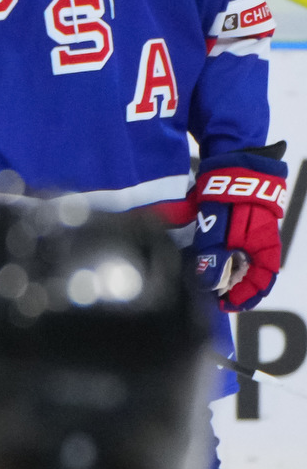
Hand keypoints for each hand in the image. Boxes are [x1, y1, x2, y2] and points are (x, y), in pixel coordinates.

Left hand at [189, 150, 287, 309]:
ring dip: (225, 274)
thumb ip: (213, 257)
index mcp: (265, 247)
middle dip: (232, 289)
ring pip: (240, 263)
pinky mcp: (238, 226)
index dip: (245, 298)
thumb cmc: (231, 196)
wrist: (233, 164)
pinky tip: (203, 261)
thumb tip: (209, 284)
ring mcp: (250, 234)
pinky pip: (232, 249)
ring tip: (205, 281)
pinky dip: (220, 258)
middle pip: (250, 276)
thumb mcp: (218, 230)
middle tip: (211, 296)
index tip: (224, 305)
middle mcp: (261, 243)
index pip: (262, 283)